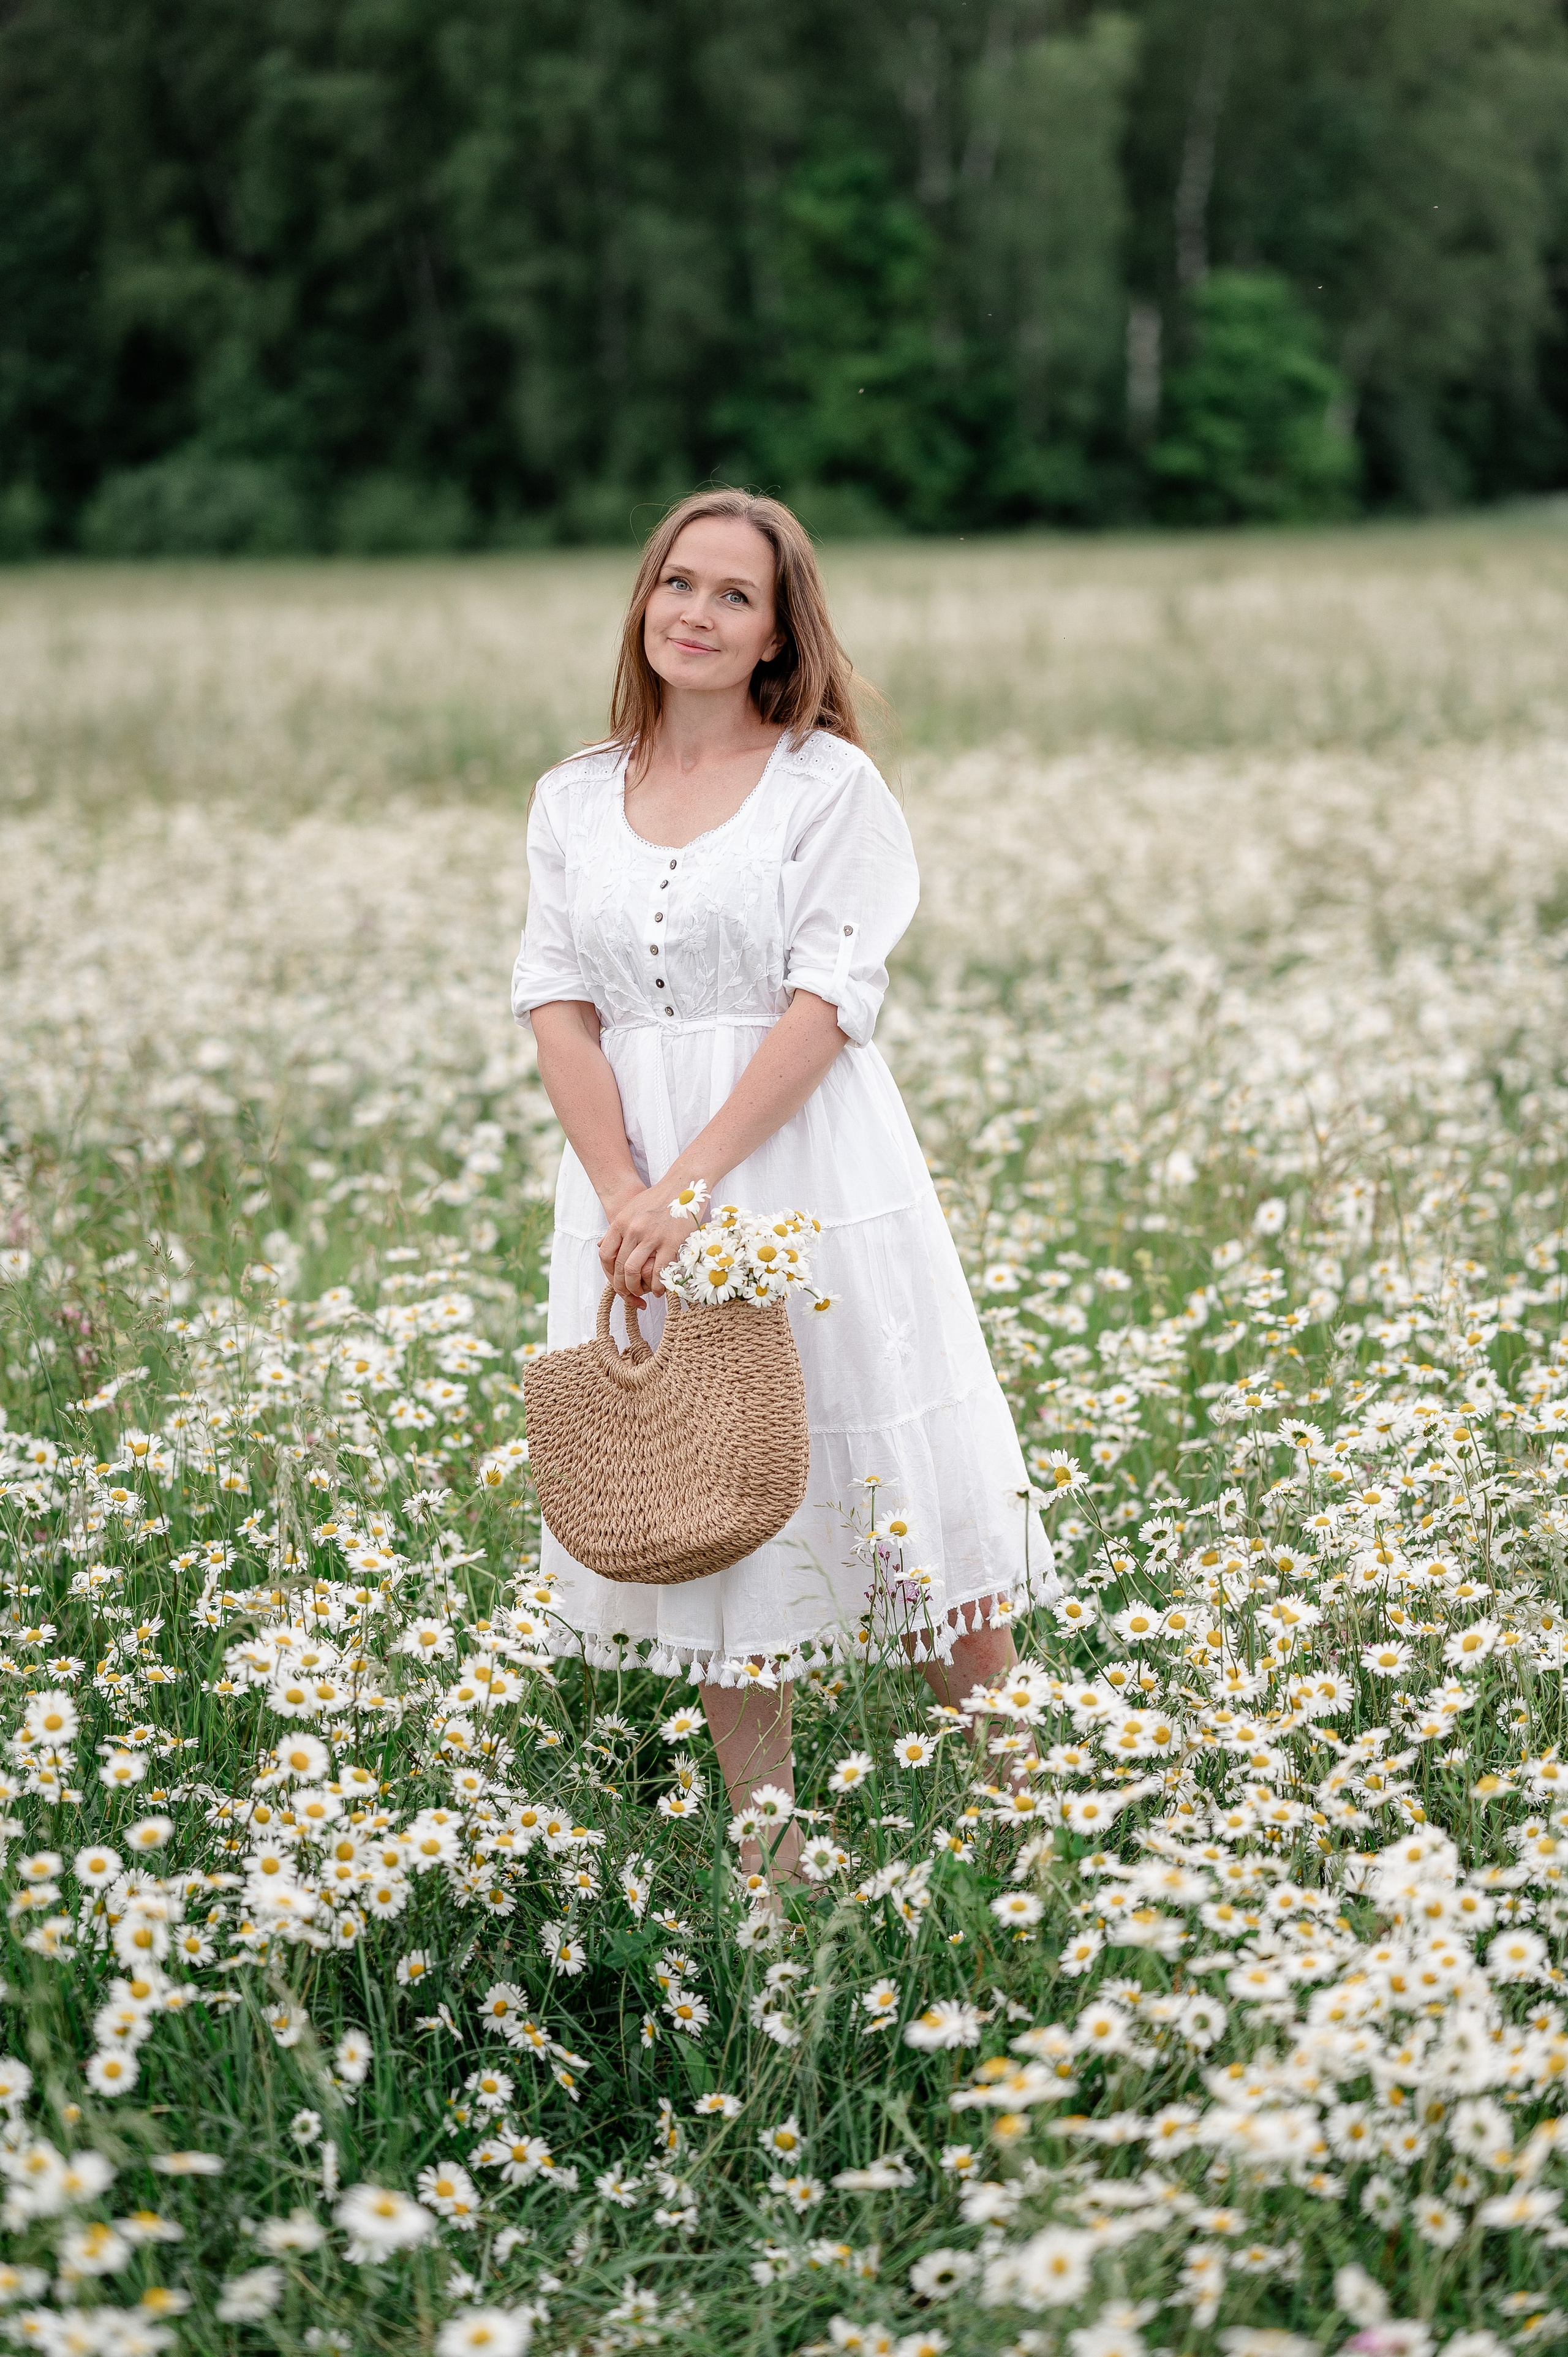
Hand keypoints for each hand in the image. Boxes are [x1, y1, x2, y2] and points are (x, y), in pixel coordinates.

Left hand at [598, 1183, 697, 1304]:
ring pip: (634, 1272)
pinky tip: (660, 1290)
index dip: (608, 1273)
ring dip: (636, 1288)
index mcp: (621, 1222)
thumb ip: (617, 1228)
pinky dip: (657, 1286)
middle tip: (629, 1294)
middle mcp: (633, 1230)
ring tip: (643, 1293)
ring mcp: (651, 1236)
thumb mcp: (631, 1208)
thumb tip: (601, 1246)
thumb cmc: (658, 1197)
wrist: (684, 1184)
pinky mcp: (671, 1242)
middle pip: (619, 1266)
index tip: (616, 1281)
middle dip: (622, 1286)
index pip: (605, 1254)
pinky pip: (659, 1271)